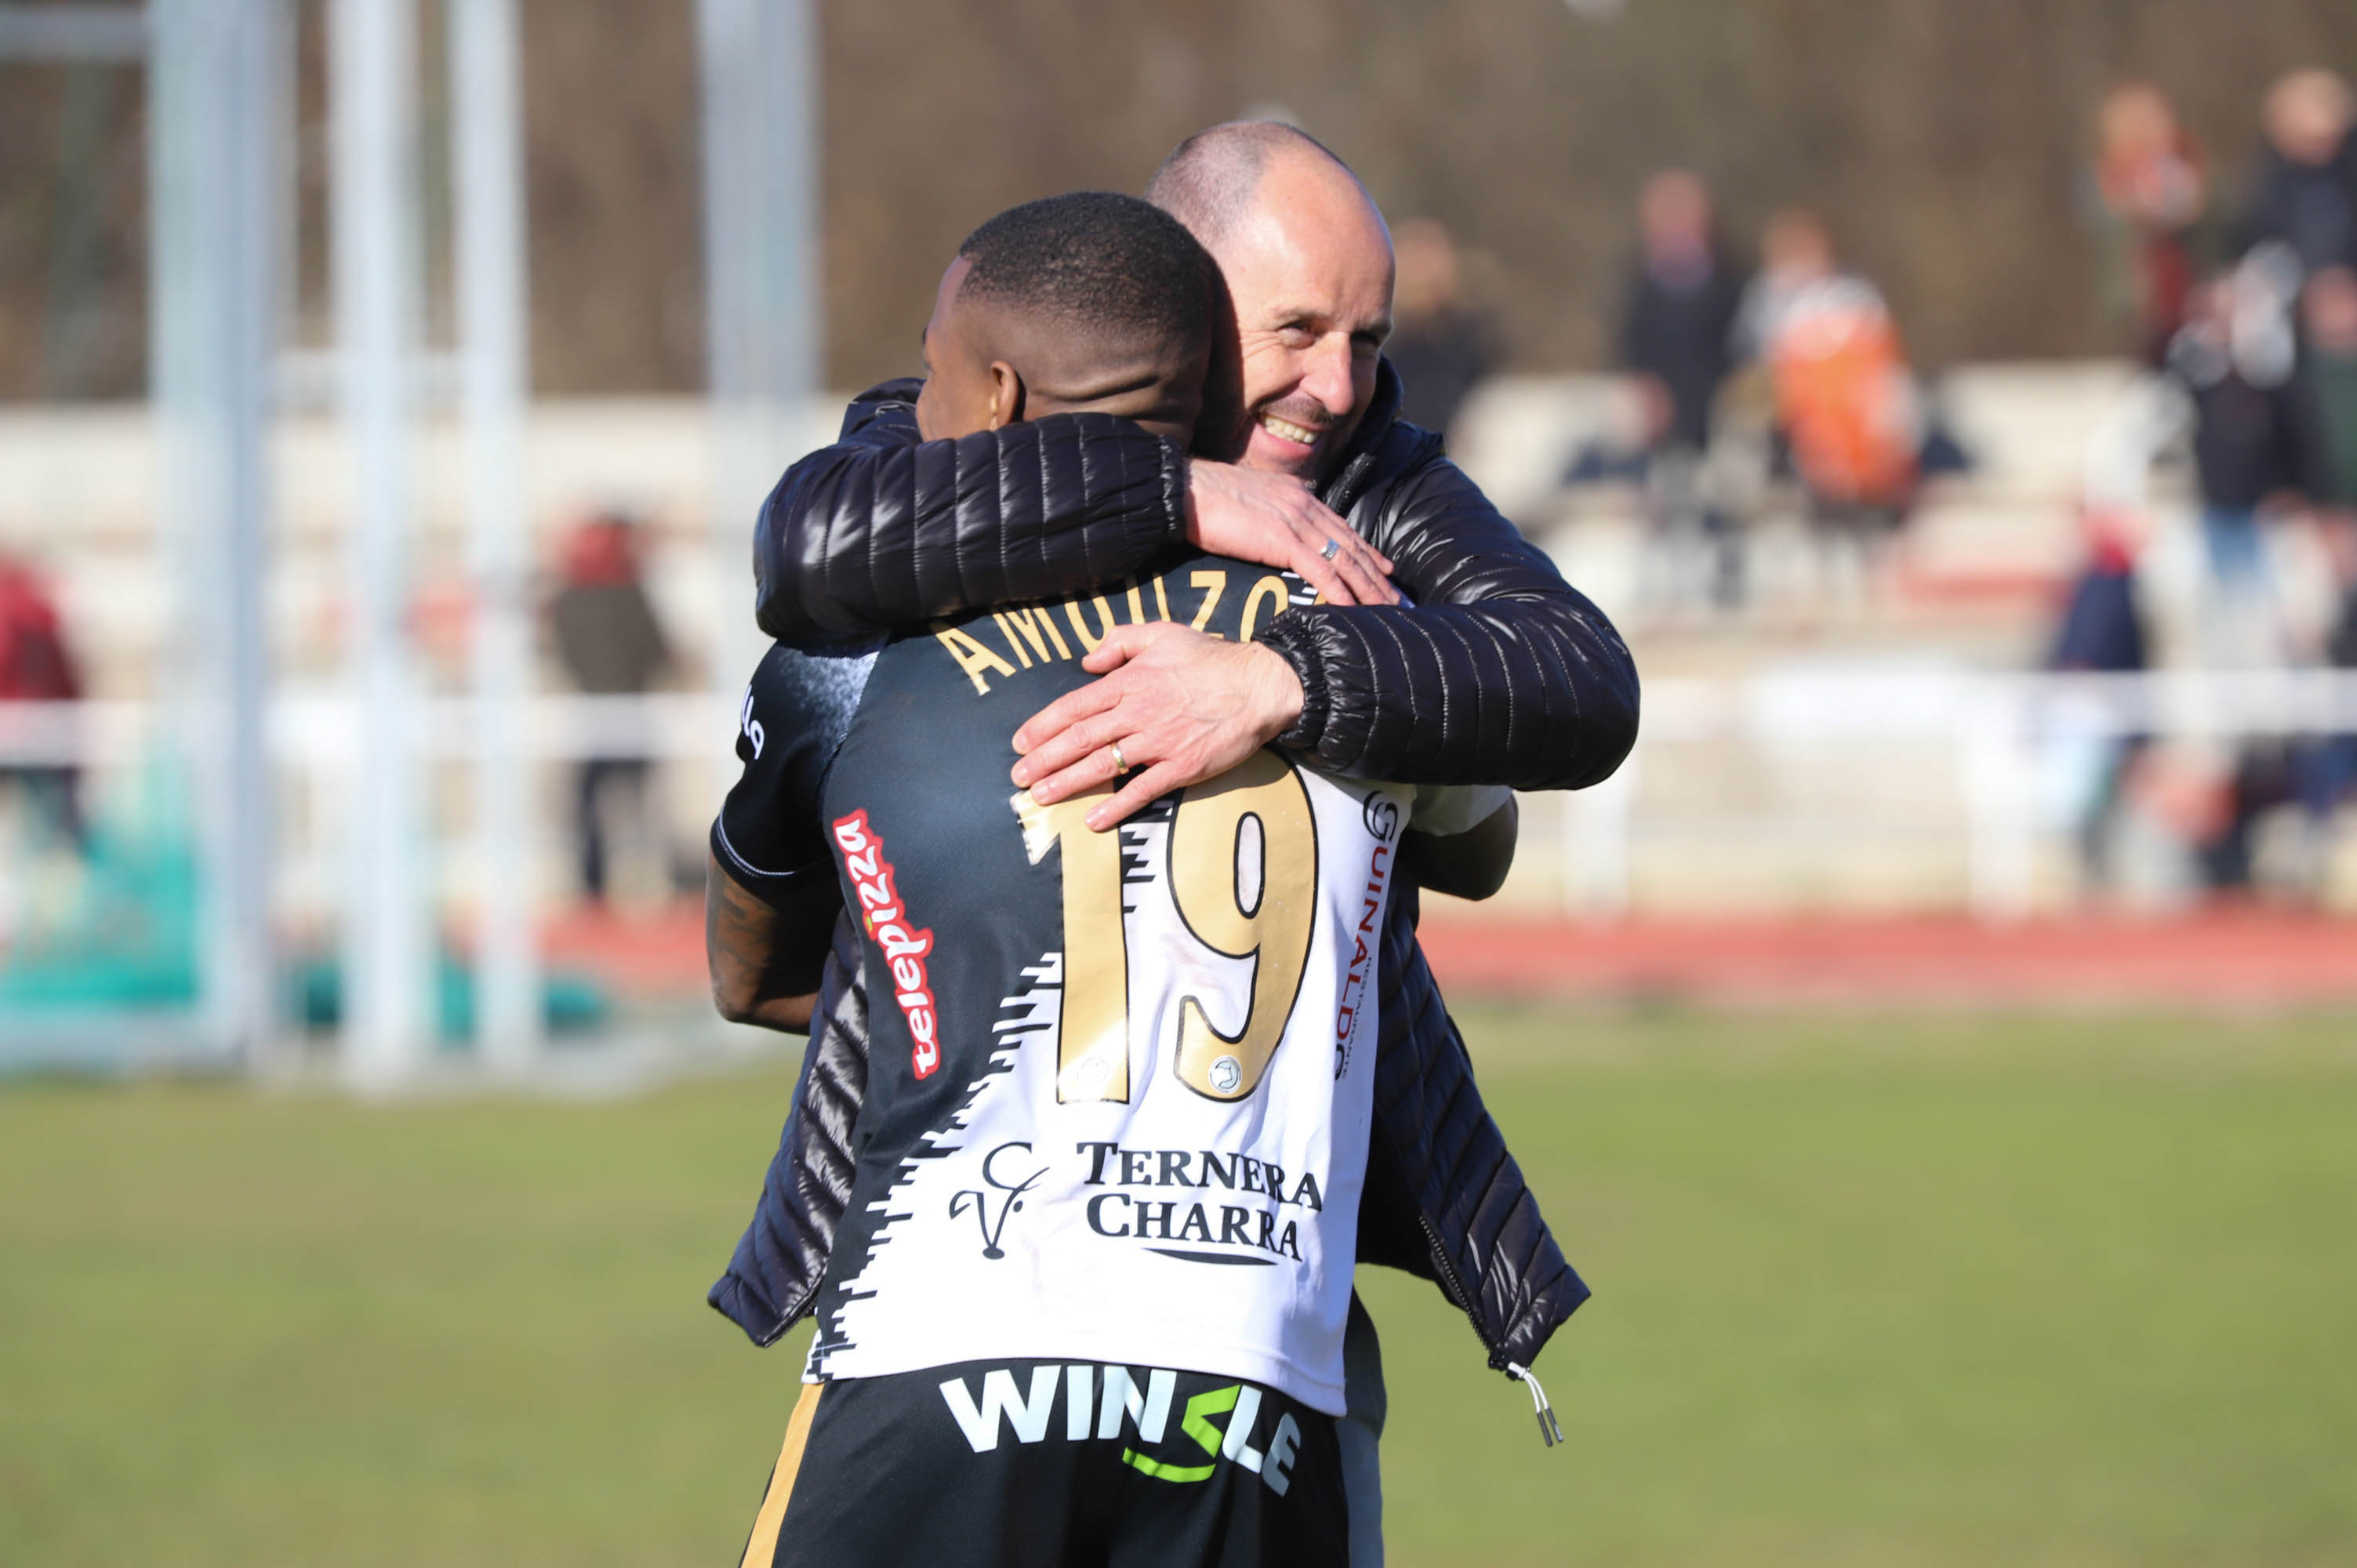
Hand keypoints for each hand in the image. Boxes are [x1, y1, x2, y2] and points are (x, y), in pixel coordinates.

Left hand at [1010, 622, 1304, 830]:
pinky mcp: (1182, 767)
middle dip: (1045, 759)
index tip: (1021, 741)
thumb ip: (1122, 641)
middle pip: (1081, 738)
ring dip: (1068, 782)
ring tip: (1041, 797)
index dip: (1043, 725)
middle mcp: (1138, 712)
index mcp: (1130, 682)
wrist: (1260, 685)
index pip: (1075, 706)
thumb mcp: (1163, 633)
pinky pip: (1143, 790)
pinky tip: (1093, 819)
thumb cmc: (1211, 658)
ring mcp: (1159, 742)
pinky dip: (1116, 805)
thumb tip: (1088, 661)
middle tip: (1019, 777)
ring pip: (1104, 764)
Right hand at [1187, 460, 1397, 606]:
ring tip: (1389, 610)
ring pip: (1345, 560)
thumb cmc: (1204, 498)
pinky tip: (1355, 610)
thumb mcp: (1248, 501)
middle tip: (1399, 598)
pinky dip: (1341, 593)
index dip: (1366, 550)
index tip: (1385, 570)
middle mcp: (1305, 505)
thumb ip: (1269, 513)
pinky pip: (1321, 572)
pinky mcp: (1283, 540)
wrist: (1183, 490)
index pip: (1341, 527)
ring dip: (1370, 588)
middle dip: (1377, 575)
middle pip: (1351, 545)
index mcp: (1297, 495)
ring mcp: (1297, 521)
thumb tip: (1273, 529)